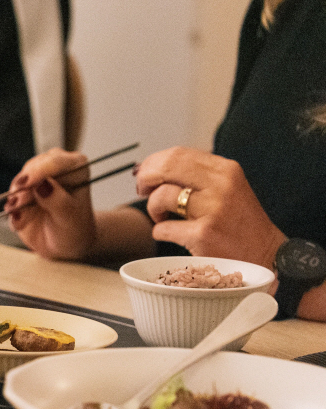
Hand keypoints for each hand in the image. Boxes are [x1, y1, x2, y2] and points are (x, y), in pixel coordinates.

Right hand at [5, 148, 97, 259]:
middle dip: (24, 185)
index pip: (55, 161)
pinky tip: (20, 222)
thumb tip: (42, 184)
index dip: (39, 171)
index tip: (26, 184)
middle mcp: (56, 169)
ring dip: (16, 198)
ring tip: (21, 215)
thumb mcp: (70, 219)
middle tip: (20, 203)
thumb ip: (58, 201)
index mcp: (75, 168)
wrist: (63, 246)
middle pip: (32, 167)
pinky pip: (11, 197)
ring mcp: (37, 179)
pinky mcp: (22, 192)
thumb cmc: (75, 230)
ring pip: (19, 181)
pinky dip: (12, 210)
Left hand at [134, 147, 284, 264]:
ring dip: (153, 208)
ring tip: (163, 216)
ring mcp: (213, 209)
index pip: (178, 154)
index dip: (154, 163)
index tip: (146, 174)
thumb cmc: (238, 222)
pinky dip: (160, 231)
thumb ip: (194, 175)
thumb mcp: (224, 187)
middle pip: (166, 168)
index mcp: (225, 169)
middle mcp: (221, 185)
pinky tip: (172, 234)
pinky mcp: (203, 234)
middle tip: (143, 190)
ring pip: (162, 196)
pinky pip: (163, 228)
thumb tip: (150, 168)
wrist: (264, 254)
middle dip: (146, 179)